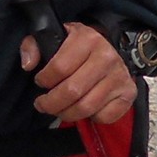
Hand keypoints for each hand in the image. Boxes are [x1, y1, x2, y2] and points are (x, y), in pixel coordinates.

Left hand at [19, 22, 136, 124]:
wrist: (108, 50)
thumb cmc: (75, 48)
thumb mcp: (53, 37)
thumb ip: (33, 46)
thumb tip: (28, 64)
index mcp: (87, 39)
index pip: (59, 67)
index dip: (44, 80)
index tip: (39, 82)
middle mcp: (107, 56)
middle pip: (73, 91)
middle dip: (51, 103)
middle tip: (42, 105)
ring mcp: (120, 76)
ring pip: (87, 107)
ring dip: (67, 113)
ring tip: (58, 109)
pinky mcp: (129, 93)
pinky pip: (105, 116)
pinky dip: (91, 118)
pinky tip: (83, 108)